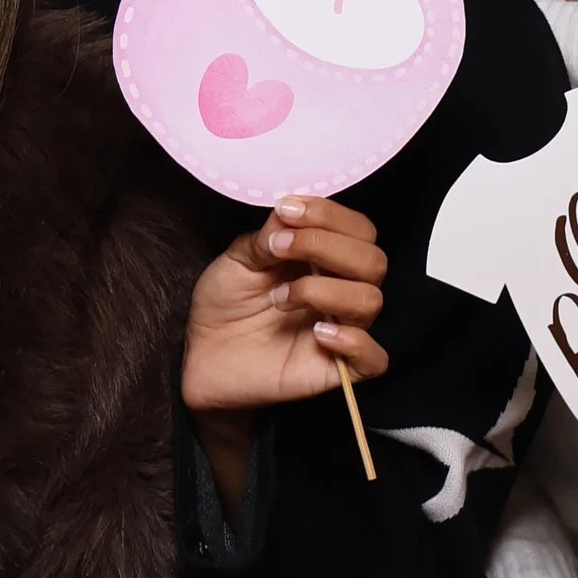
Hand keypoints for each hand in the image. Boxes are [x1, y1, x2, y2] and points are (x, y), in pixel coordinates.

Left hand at [183, 197, 387, 505]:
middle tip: (279, 249)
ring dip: (323, 290)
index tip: (287, 209)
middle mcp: (343, 289)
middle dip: (326, 246)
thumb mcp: (239, 259)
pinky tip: (318, 334)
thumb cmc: (226, 304)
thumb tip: (292, 210)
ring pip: (370, 301)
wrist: (203, 356)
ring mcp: (343, 329)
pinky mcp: (338, 368)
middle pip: (373, 261)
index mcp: (327, 258)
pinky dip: (354, 342)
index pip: (359, 230)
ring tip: (279, 298)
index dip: (329, 215)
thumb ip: (269, 235)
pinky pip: (374, 359)